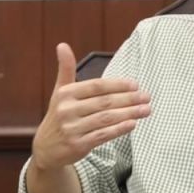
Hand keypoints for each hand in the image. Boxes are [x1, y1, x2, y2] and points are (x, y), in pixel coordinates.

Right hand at [31, 43, 151, 170]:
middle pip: (104, 102)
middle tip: (146, 96)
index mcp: (66, 94)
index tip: (135, 84)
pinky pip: (102, 135)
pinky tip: (132, 124)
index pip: (96, 86)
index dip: (117, 84)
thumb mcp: (60, 91)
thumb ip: (66, 69)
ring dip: (129, 113)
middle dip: (128, 99)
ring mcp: (72, 129)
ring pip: (106, 118)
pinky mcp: (77, 145)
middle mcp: (67, 110)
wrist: (47, 148)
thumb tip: (62, 44)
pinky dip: (118, 129)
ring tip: (145, 110)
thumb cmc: (60, 115)